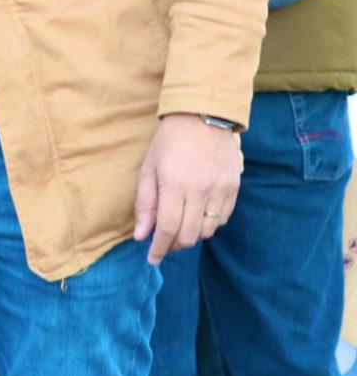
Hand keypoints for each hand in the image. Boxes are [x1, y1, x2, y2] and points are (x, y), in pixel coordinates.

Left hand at [133, 114, 240, 264]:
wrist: (202, 116)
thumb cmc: (168, 142)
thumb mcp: (148, 169)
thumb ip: (145, 204)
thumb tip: (141, 236)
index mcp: (175, 185)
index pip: (167, 228)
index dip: (159, 248)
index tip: (152, 259)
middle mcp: (201, 191)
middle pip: (189, 235)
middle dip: (174, 245)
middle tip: (164, 243)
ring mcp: (221, 190)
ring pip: (208, 230)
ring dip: (192, 235)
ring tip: (179, 228)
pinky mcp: (235, 188)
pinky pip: (223, 218)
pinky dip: (209, 223)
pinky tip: (197, 215)